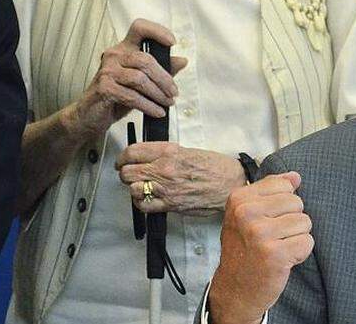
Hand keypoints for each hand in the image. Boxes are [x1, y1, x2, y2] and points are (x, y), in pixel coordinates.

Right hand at [68, 18, 187, 138]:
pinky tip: (157, 111)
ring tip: (168, 102)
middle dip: (164, 78)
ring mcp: (107, 71)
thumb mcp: (142, 81)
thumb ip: (161, 70)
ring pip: (140, 79)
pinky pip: (132, 96)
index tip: (172, 42)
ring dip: (158, 94)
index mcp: (124, 49)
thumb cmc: (118, 94)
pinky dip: (148, 105)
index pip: (139, 28)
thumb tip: (182, 60)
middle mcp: (114, 55)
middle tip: (174, 92)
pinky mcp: (104, 88)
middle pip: (145, 60)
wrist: (91, 114)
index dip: (157, 31)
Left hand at [117, 143, 248, 214]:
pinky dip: (141, 202)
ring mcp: (166, 188)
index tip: (123, 160)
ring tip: (142, 186)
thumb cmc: (216, 167)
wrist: (232, 183)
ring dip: (134, 188)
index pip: (132, 152)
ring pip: (132, 188)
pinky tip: (148, 198)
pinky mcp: (170, 204)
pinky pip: (143, 205)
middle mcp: (165, 168)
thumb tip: (148, 157)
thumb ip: (167, 154)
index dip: (123, 157)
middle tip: (130, 174)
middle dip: (126, 173)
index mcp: (170, 151)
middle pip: (127, 172)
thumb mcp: (190, 151)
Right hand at [209, 173, 313, 323]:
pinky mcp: (275, 254)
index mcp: (240, 199)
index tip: (267, 220)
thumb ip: (272, 191)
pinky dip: (300, 253)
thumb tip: (295, 176)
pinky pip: (307, 242)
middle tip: (272, 238)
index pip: (285, 185)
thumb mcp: (249, 215)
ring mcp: (260, 234)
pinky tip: (282, 260)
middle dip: (292, 221)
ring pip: (305, 222)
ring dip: (296, 238)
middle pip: (297, 203)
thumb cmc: (245, 250)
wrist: (235, 290)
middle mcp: (246, 214)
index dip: (283, 205)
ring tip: (277, 248)